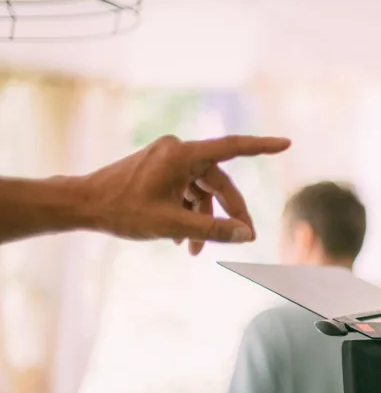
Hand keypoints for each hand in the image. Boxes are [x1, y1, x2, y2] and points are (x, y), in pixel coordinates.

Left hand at [80, 134, 289, 254]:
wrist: (82, 205)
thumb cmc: (123, 211)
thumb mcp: (172, 224)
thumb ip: (214, 229)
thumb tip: (247, 235)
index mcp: (182, 154)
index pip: (232, 148)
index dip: (262, 147)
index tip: (286, 143)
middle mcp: (178, 151)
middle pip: (217, 183)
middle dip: (227, 213)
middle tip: (243, 239)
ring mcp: (168, 159)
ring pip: (202, 191)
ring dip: (204, 219)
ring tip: (194, 249)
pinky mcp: (160, 169)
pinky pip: (186, 191)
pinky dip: (189, 213)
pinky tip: (182, 238)